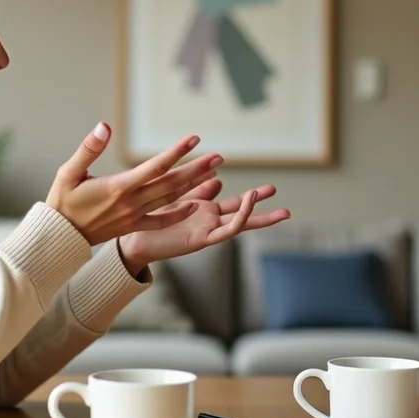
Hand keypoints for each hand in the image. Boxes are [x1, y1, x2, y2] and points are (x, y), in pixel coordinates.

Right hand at [45, 123, 222, 245]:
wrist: (60, 236)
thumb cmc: (62, 200)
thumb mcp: (68, 171)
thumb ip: (89, 148)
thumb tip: (104, 126)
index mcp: (119, 186)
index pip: (156, 166)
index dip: (177, 151)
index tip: (195, 138)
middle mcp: (131, 202)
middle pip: (171, 183)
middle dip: (197, 169)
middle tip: (218, 156)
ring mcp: (135, 216)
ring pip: (171, 199)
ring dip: (194, 185)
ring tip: (214, 172)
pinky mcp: (134, 226)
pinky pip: (162, 220)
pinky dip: (179, 212)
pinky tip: (195, 203)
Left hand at [117, 179, 289, 271]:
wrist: (133, 238)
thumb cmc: (151, 218)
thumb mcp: (179, 197)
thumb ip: (199, 189)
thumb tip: (218, 176)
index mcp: (205, 213)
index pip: (235, 204)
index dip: (251, 197)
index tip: (270, 189)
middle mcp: (210, 223)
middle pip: (243, 215)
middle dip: (263, 208)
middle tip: (285, 205)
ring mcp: (207, 232)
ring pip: (240, 224)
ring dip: (257, 214)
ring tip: (279, 207)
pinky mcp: (200, 240)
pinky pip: (225, 231)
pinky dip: (238, 218)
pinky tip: (247, 203)